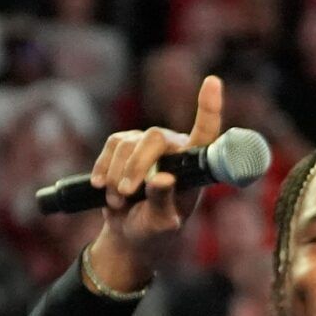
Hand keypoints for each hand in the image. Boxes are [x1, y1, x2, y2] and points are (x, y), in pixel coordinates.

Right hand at [84, 76, 222, 292]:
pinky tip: (103, 187)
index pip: (206, 131)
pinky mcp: (125, 145)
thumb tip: (163, 179)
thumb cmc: (155, 231)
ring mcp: (149, 144)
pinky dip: (104, 168)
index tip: (213, 80)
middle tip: (127, 193)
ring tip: (119, 201)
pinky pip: (111, 146)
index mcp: (194, 166)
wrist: (130, 234)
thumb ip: (163, 202)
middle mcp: (175, 148)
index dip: (209, 106)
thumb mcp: (162, 223)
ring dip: (118, 174)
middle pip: (154, 138)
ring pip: (128, 143)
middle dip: (137, 165)